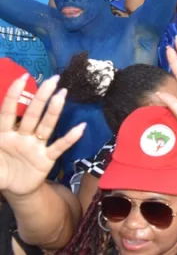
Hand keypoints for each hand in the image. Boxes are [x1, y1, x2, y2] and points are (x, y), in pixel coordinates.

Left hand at [0, 75, 84, 196]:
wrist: (15, 188)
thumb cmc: (1, 170)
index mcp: (4, 134)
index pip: (8, 112)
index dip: (14, 95)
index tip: (23, 77)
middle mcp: (21, 136)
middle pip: (31, 114)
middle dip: (41, 97)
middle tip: (53, 79)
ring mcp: (35, 146)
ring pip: (45, 126)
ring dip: (53, 111)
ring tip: (62, 94)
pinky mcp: (46, 159)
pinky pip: (58, 147)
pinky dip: (70, 138)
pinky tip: (80, 128)